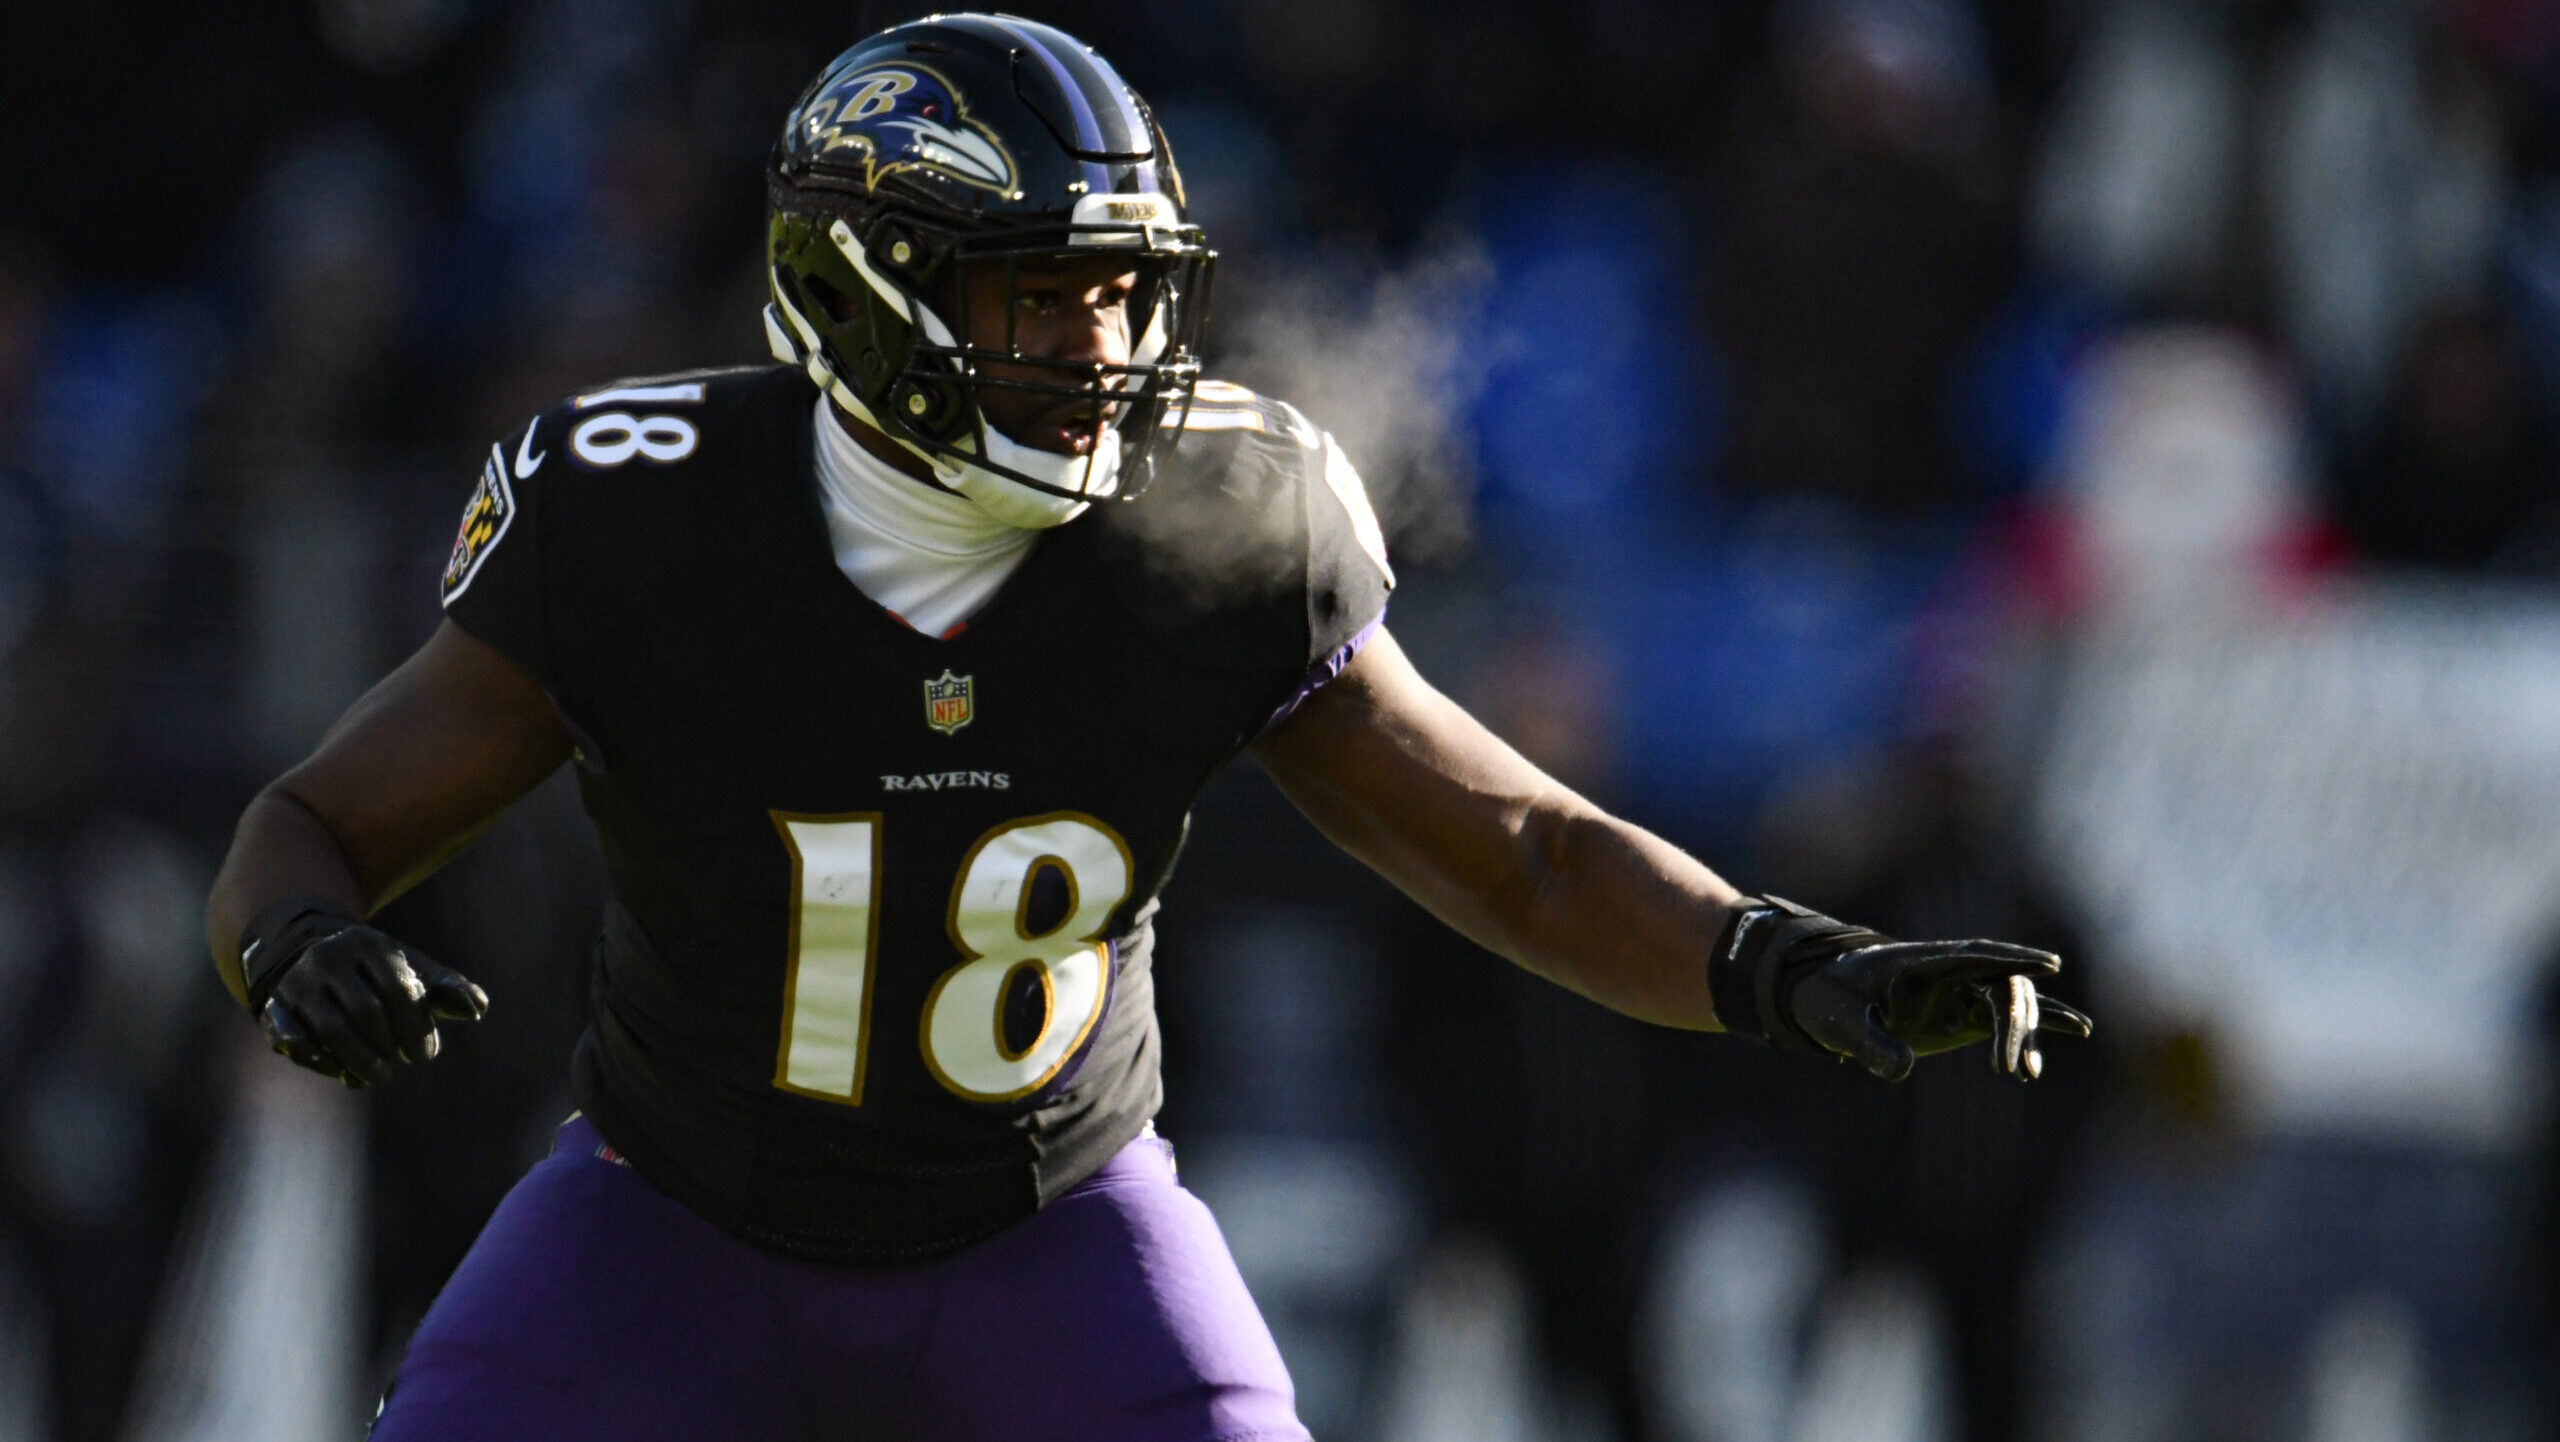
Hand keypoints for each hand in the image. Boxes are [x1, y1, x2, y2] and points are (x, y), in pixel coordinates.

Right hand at [243, 906, 488, 1086]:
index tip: (425, 1056)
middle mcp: (329, 959)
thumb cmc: (373, 970)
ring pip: (331, 1028)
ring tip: (379, 1077)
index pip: (400, 990)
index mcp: (369, 945)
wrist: (307, 952)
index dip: (417, 1028)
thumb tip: (478, 1009)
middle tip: (401, 1064)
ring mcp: (297, 983)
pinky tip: (344, 1073)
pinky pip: (294, 1040)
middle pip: (367, 1012)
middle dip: (389, 1045)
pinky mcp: (273, 1007)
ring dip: (360, 1060)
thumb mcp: (410, 970)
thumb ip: (446, 989)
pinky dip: (321, 1062)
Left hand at [1708, 896, 2090, 1082]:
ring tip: (2027, 1075)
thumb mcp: (1838, 1022)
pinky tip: (2070, 1037)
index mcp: (1921, 961)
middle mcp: (1948, 973)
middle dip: (2016, 1022)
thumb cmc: (1826, 999)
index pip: (1977, 954)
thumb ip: (1868, 1044)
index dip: (2013, 959)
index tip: (2049, 965)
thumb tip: (1904, 1070)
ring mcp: (1958, 993)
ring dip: (2025, 1035)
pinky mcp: (1961, 1017)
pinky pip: (2005, 1022)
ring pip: (2010, 1005)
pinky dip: (2032, 1032)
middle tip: (2011, 1070)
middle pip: (2002, 984)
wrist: (1819, 999)